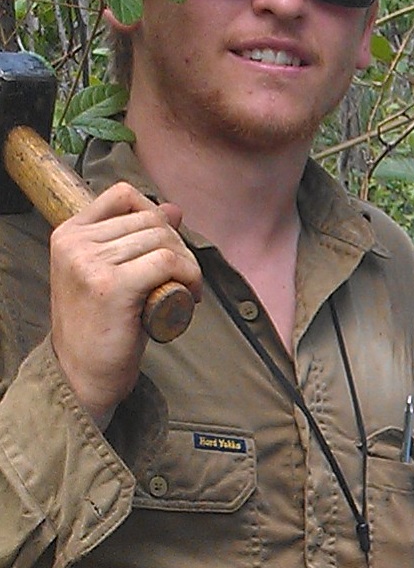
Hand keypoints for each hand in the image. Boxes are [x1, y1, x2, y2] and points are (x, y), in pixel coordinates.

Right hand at [49, 181, 200, 424]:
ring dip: (188, 265)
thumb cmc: (101, 324)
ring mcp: (90, 263)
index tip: (166, 248)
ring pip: (164, 241)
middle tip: (182, 278)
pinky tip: (189, 297)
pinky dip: (190, 276)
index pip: (123, 195)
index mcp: (68, 233)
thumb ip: (136, 239)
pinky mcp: (112, 285)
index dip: (155, 215)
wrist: (82, 372)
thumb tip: (174, 208)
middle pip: (151, 220)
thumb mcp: (112, 272)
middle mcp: (75, 243)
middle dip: (178, 247)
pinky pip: (168, 262)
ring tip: (184, 290)